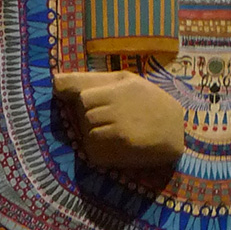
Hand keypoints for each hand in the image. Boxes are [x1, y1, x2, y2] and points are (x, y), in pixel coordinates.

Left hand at [53, 70, 183, 171]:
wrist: (176, 129)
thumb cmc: (150, 101)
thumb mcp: (126, 81)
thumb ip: (91, 80)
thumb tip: (54, 82)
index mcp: (118, 89)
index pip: (83, 98)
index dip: (90, 103)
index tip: (103, 105)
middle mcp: (117, 107)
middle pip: (85, 116)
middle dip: (94, 119)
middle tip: (116, 119)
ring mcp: (118, 129)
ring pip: (88, 133)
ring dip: (98, 134)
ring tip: (119, 131)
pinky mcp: (121, 147)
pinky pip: (94, 149)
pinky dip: (101, 148)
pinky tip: (118, 144)